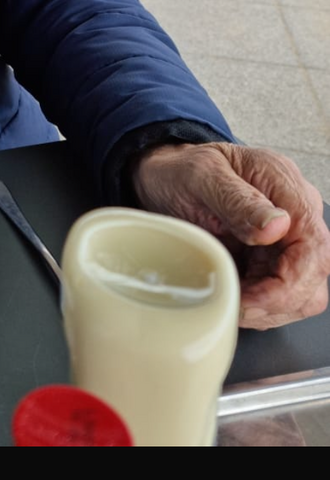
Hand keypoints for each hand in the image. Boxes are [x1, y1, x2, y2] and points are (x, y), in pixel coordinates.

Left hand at [128, 140, 329, 329]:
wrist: (166, 176)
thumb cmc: (182, 171)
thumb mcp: (202, 176)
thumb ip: (239, 201)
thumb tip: (277, 227)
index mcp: (285, 186)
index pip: (313, 245)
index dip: (289, 283)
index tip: (251, 298)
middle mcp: (296, 214)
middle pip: (313, 276)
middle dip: (275, 302)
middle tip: (233, 303)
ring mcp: (288, 239)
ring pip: (303, 294)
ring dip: (267, 308)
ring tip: (230, 299)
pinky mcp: (273, 261)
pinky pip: (281, 298)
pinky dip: (258, 307)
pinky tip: (232, 296)